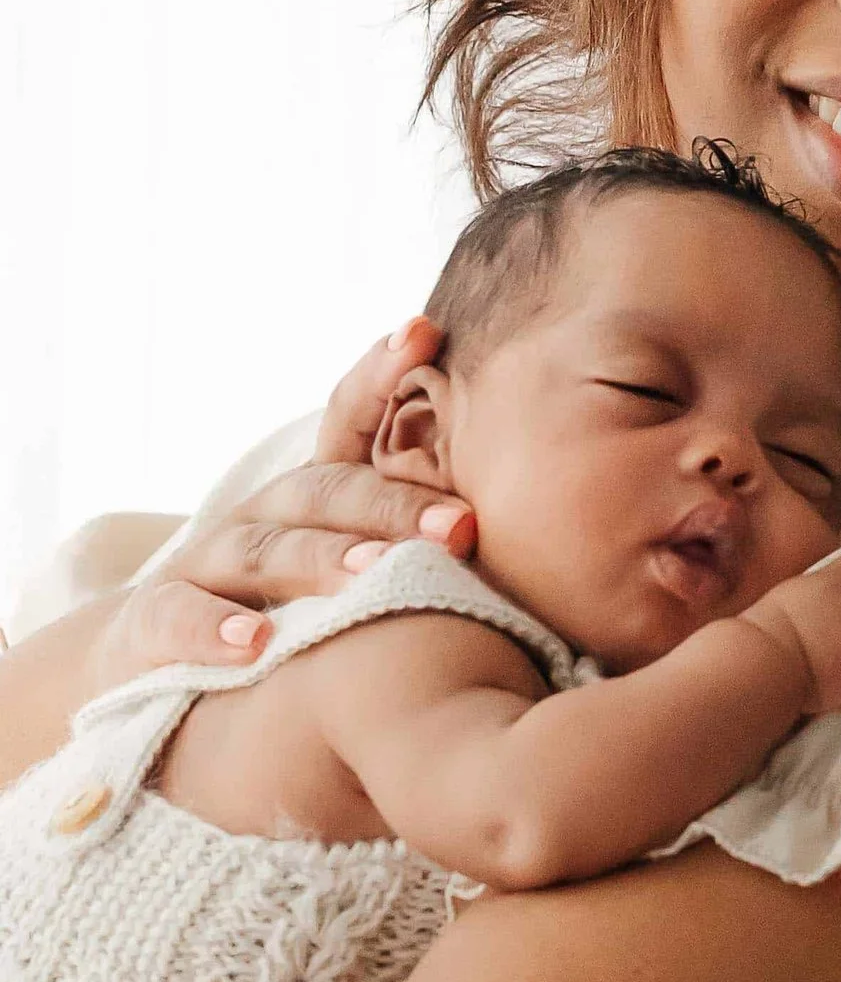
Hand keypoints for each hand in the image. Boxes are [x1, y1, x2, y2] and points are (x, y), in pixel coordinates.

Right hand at [87, 323, 474, 689]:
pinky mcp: (153, 622)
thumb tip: (546, 533)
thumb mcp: (351, 564)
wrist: (155, 651)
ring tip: (373, 573)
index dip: (381, 373)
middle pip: (326, 493)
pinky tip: (253, 645)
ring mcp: (205, 563)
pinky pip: (177, 618)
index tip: (425, 330)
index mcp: (315, 494)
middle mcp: (261, 514)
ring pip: (263, 550)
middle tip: (462, 526)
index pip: (348, 420)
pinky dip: (212, 629)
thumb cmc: (290, 608)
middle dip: (394, 505)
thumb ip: (425, 543)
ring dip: (320, 560)